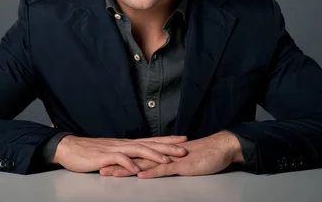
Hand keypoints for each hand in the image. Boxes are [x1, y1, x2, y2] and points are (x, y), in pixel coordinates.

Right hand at [52, 135, 188, 173]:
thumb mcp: (112, 153)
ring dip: (153, 155)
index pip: (151, 140)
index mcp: (127, 144)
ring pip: (138, 150)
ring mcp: (114, 149)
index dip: (168, 140)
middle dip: (168, 147)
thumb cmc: (90, 152)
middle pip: (150, 144)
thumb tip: (140, 161)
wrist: (69, 148)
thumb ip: (126, 156)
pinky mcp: (104, 157)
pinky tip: (137, 170)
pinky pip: (119, 160)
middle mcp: (123, 144)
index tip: (183, 140)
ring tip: (167, 161)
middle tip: (184, 149)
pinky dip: (129, 164)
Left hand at [99, 131, 242, 177]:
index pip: (137, 157)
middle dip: (117, 165)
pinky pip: (163, 169)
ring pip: (144, 164)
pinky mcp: (181, 165)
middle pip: (135, 159)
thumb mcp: (181, 162)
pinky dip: (151, 172)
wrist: (221, 147)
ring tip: (111, 174)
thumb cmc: (204, 155)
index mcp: (162, 154)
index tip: (106, 165)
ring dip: (127, 169)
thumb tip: (158, 168)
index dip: (121, 161)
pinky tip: (140, 175)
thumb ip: (169, 164)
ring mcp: (171, 159)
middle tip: (100, 169)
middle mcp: (163, 154)